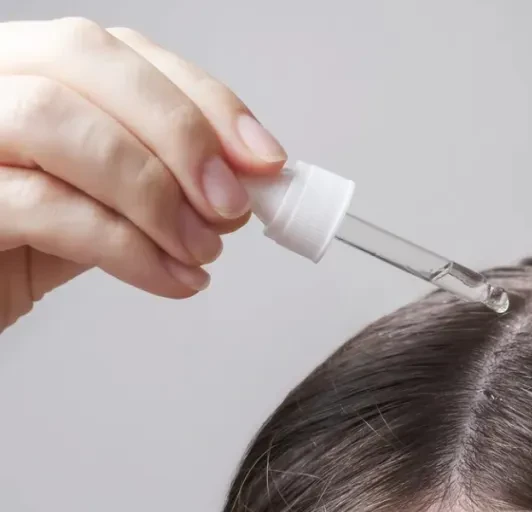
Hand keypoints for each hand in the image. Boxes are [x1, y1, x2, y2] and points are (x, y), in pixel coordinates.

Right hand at [0, 18, 287, 331]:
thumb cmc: (12, 250)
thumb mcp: (98, 201)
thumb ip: (159, 177)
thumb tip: (242, 181)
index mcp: (22, 66)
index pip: (122, 50)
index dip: (203, 98)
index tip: (262, 158)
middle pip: (84, 57)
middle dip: (179, 132)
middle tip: (231, 204)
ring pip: (54, 118)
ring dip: (152, 192)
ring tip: (200, 249)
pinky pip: (39, 205)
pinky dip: (124, 247)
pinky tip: (169, 277)